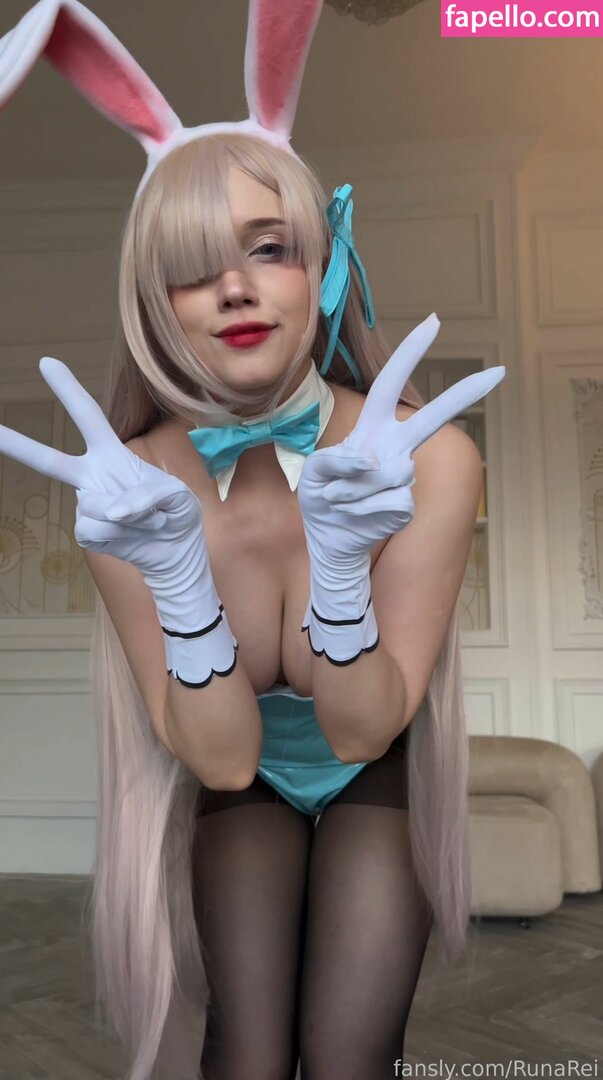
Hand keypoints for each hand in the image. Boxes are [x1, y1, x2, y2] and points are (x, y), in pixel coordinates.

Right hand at [0, 357, 210, 629]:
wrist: (175, 552)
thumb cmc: (175, 514)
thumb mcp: (176, 496)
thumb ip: (148, 494)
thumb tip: (112, 510)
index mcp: (111, 454)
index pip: (88, 417)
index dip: (68, 391)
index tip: (46, 363)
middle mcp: (92, 477)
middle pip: (49, 461)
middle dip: (16, 445)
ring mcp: (87, 506)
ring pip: (94, 505)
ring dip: (132, 517)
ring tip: (150, 522)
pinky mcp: (88, 533)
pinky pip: (97, 531)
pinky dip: (123, 536)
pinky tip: (135, 536)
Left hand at [298, 312, 504, 564]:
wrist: (332, 541)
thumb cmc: (322, 498)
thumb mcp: (314, 473)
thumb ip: (337, 460)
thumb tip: (374, 462)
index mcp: (371, 429)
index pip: (389, 385)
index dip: (409, 354)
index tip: (435, 322)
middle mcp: (394, 448)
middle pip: (430, 419)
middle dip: (463, 395)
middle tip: (497, 372)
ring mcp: (403, 477)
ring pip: (389, 474)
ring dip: (351, 492)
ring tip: (341, 501)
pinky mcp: (405, 507)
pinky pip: (390, 503)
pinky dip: (362, 512)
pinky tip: (356, 517)